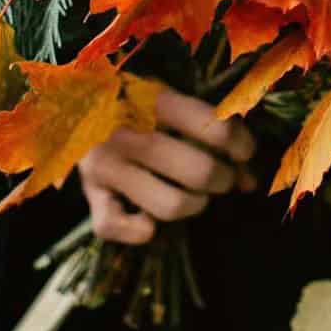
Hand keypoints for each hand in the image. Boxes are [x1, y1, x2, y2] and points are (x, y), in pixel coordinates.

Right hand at [78, 88, 256, 245]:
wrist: (80, 100)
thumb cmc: (139, 100)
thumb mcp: (174, 102)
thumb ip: (212, 131)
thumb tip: (249, 180)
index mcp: (154, 100)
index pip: (214, 128)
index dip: (241, 146)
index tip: (244, 154)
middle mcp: (128, 132)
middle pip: (199, 172)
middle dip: (222, 180)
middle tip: (221, 178)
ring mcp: (105, 164)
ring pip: (170, 205)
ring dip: (194, 205)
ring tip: (196, 196)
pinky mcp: (88, 192)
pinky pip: (113, 226)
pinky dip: (139, 230)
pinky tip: (150, 222)